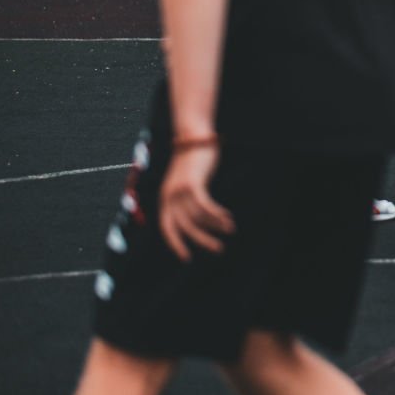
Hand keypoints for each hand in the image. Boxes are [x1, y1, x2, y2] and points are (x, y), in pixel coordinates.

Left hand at [158, 144, 233, 261]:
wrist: (194, 137)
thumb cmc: (193, 160)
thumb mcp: (186, 182)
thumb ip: (186, 199)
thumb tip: (196, 218)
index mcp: (164, 198)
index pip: (167, 228)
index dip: (176, 244)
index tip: (187, 258)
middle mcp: (169, 197)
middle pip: (184, 227)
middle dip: (201, 240)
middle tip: (218, 249)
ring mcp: (180, 190)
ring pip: (197, 218)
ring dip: (215, 226)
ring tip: (229, 230)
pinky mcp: (192, 184)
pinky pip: (205, 206)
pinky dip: (217, 215)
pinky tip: (228, 218)